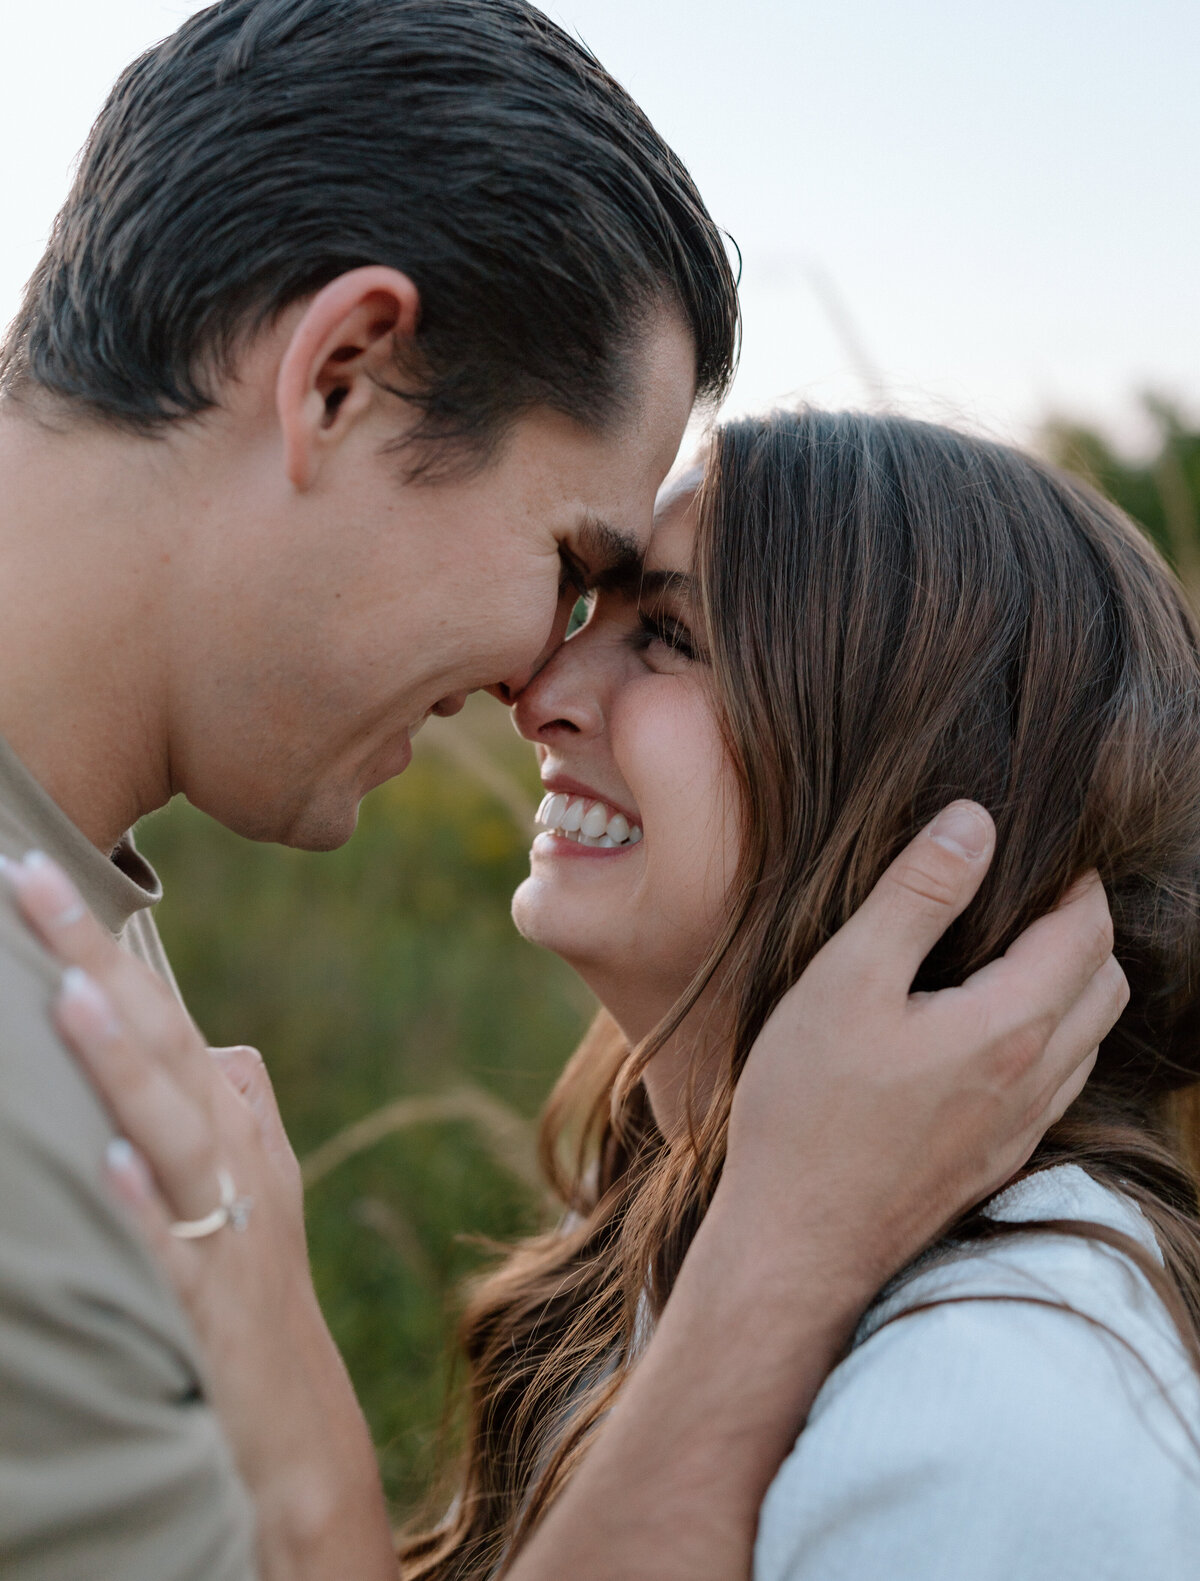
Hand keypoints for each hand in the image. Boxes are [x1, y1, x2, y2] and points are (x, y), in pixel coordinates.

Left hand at [0, 853, 398, 1580]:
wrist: (290, 1419)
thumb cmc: (256, 1287)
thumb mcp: (257, 1185)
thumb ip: (241, 1107)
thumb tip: (224, 1044)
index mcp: (225, 1120)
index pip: (156, 1009)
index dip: (98, 942)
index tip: (38, 871)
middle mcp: (226, 1156)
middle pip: (159, 1041)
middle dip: (94, 959)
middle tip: (30, 878)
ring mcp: (219, 1226)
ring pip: (169, 1129)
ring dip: (122, 1063)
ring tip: (68, 995)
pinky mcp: (203, 1305)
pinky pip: (173, 1248)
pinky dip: (145, 1205)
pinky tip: (110, 1166)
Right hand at [721, 799, 1125, 1295]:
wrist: (795, 1244)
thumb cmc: (807, 1109)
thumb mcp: (846, 978)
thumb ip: (916, 896)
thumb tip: (975, 823)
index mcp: (1010, 1027)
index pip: (1087, 933)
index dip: (1077, 882)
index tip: (1044, 850)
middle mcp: (1035, 1081)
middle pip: (1106, 984)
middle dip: (1084, 929)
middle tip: (1028, 893)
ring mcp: (1020, 1129)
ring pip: (1089, 1040)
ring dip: (1073, 985)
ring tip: (1012, 952)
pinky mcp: (996, 1161)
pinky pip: (1057, 1085)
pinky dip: (1050, 1038)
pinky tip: (990, 1032)